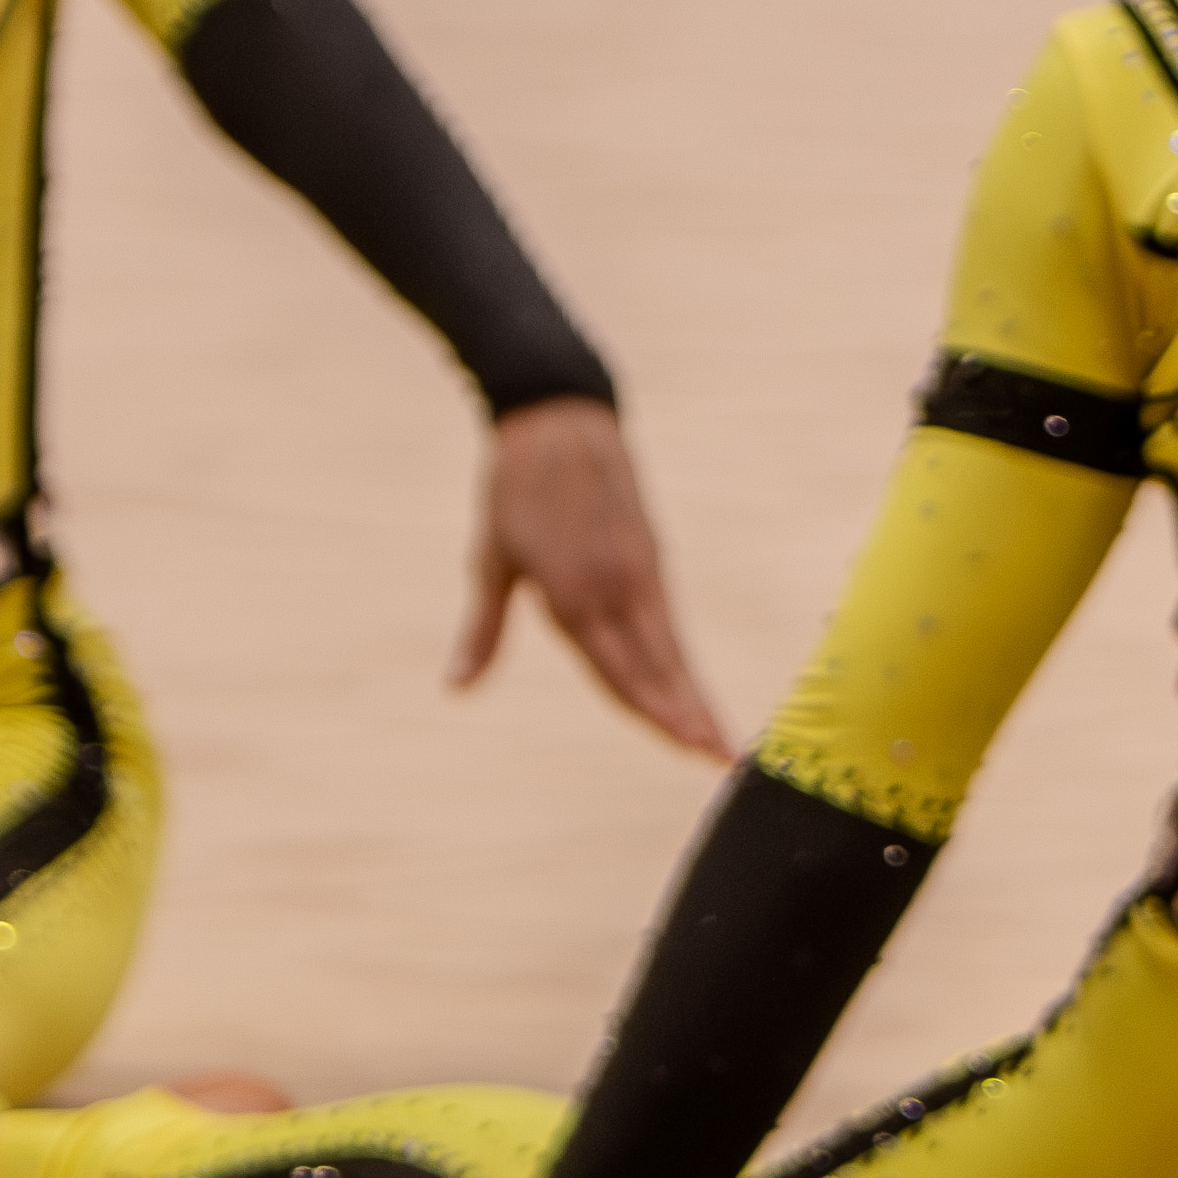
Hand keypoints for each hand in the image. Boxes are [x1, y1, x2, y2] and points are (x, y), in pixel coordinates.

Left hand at [458, 394, 724, 756]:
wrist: (559, 418)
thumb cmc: (513, 488)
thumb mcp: (490, 560)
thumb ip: (481, 631)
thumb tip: (455, 689)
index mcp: (573, 591)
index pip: (618, 668)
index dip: (652, 712)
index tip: (685, 746)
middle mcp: (616, 586)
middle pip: (659, 665)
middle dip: (690, 715)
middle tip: (723, 759)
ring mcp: (640, 571)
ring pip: (671, 647)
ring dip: (696, 695)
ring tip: (722, 736)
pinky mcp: (650, 556)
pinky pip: (667, 621)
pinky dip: (681, 660)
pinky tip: (691, 686)